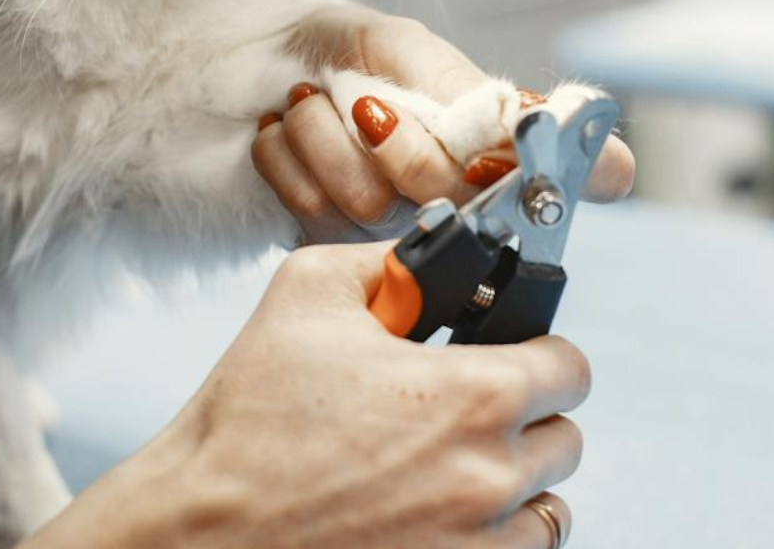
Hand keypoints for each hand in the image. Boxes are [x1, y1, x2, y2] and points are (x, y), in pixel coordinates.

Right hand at [21, 242, 584, 547]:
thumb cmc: (251, 419)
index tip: (514, 351)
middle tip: (472, 400)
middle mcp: (489, 477)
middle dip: (527, 409)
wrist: (204, 526)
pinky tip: (446, 505)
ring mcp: (476, 545)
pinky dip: (497, 530)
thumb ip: (388, 259)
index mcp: (470, 395)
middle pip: (564, 436)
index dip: (541, 348)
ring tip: (456, 457)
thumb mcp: (309, 290)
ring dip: (518, 476)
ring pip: (549, 503)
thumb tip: (430, 254)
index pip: (569, 367)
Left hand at [254, 5, 633, 239]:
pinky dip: (287, 155)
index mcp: (493, 152)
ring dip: (324, 134)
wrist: (271, 52)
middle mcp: (454, 204)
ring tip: (315, 102)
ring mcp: (387, 232)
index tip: (488, 141)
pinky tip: (286, 131)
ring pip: (363, 203)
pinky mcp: (325, 242)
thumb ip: (485, 105)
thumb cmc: (357, 50)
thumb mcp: (421, 58)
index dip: (559, 167)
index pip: (571, 181)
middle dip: (388, 133)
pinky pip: (307, 212)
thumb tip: (601, 156)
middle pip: (442, 194)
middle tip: (361, 99)